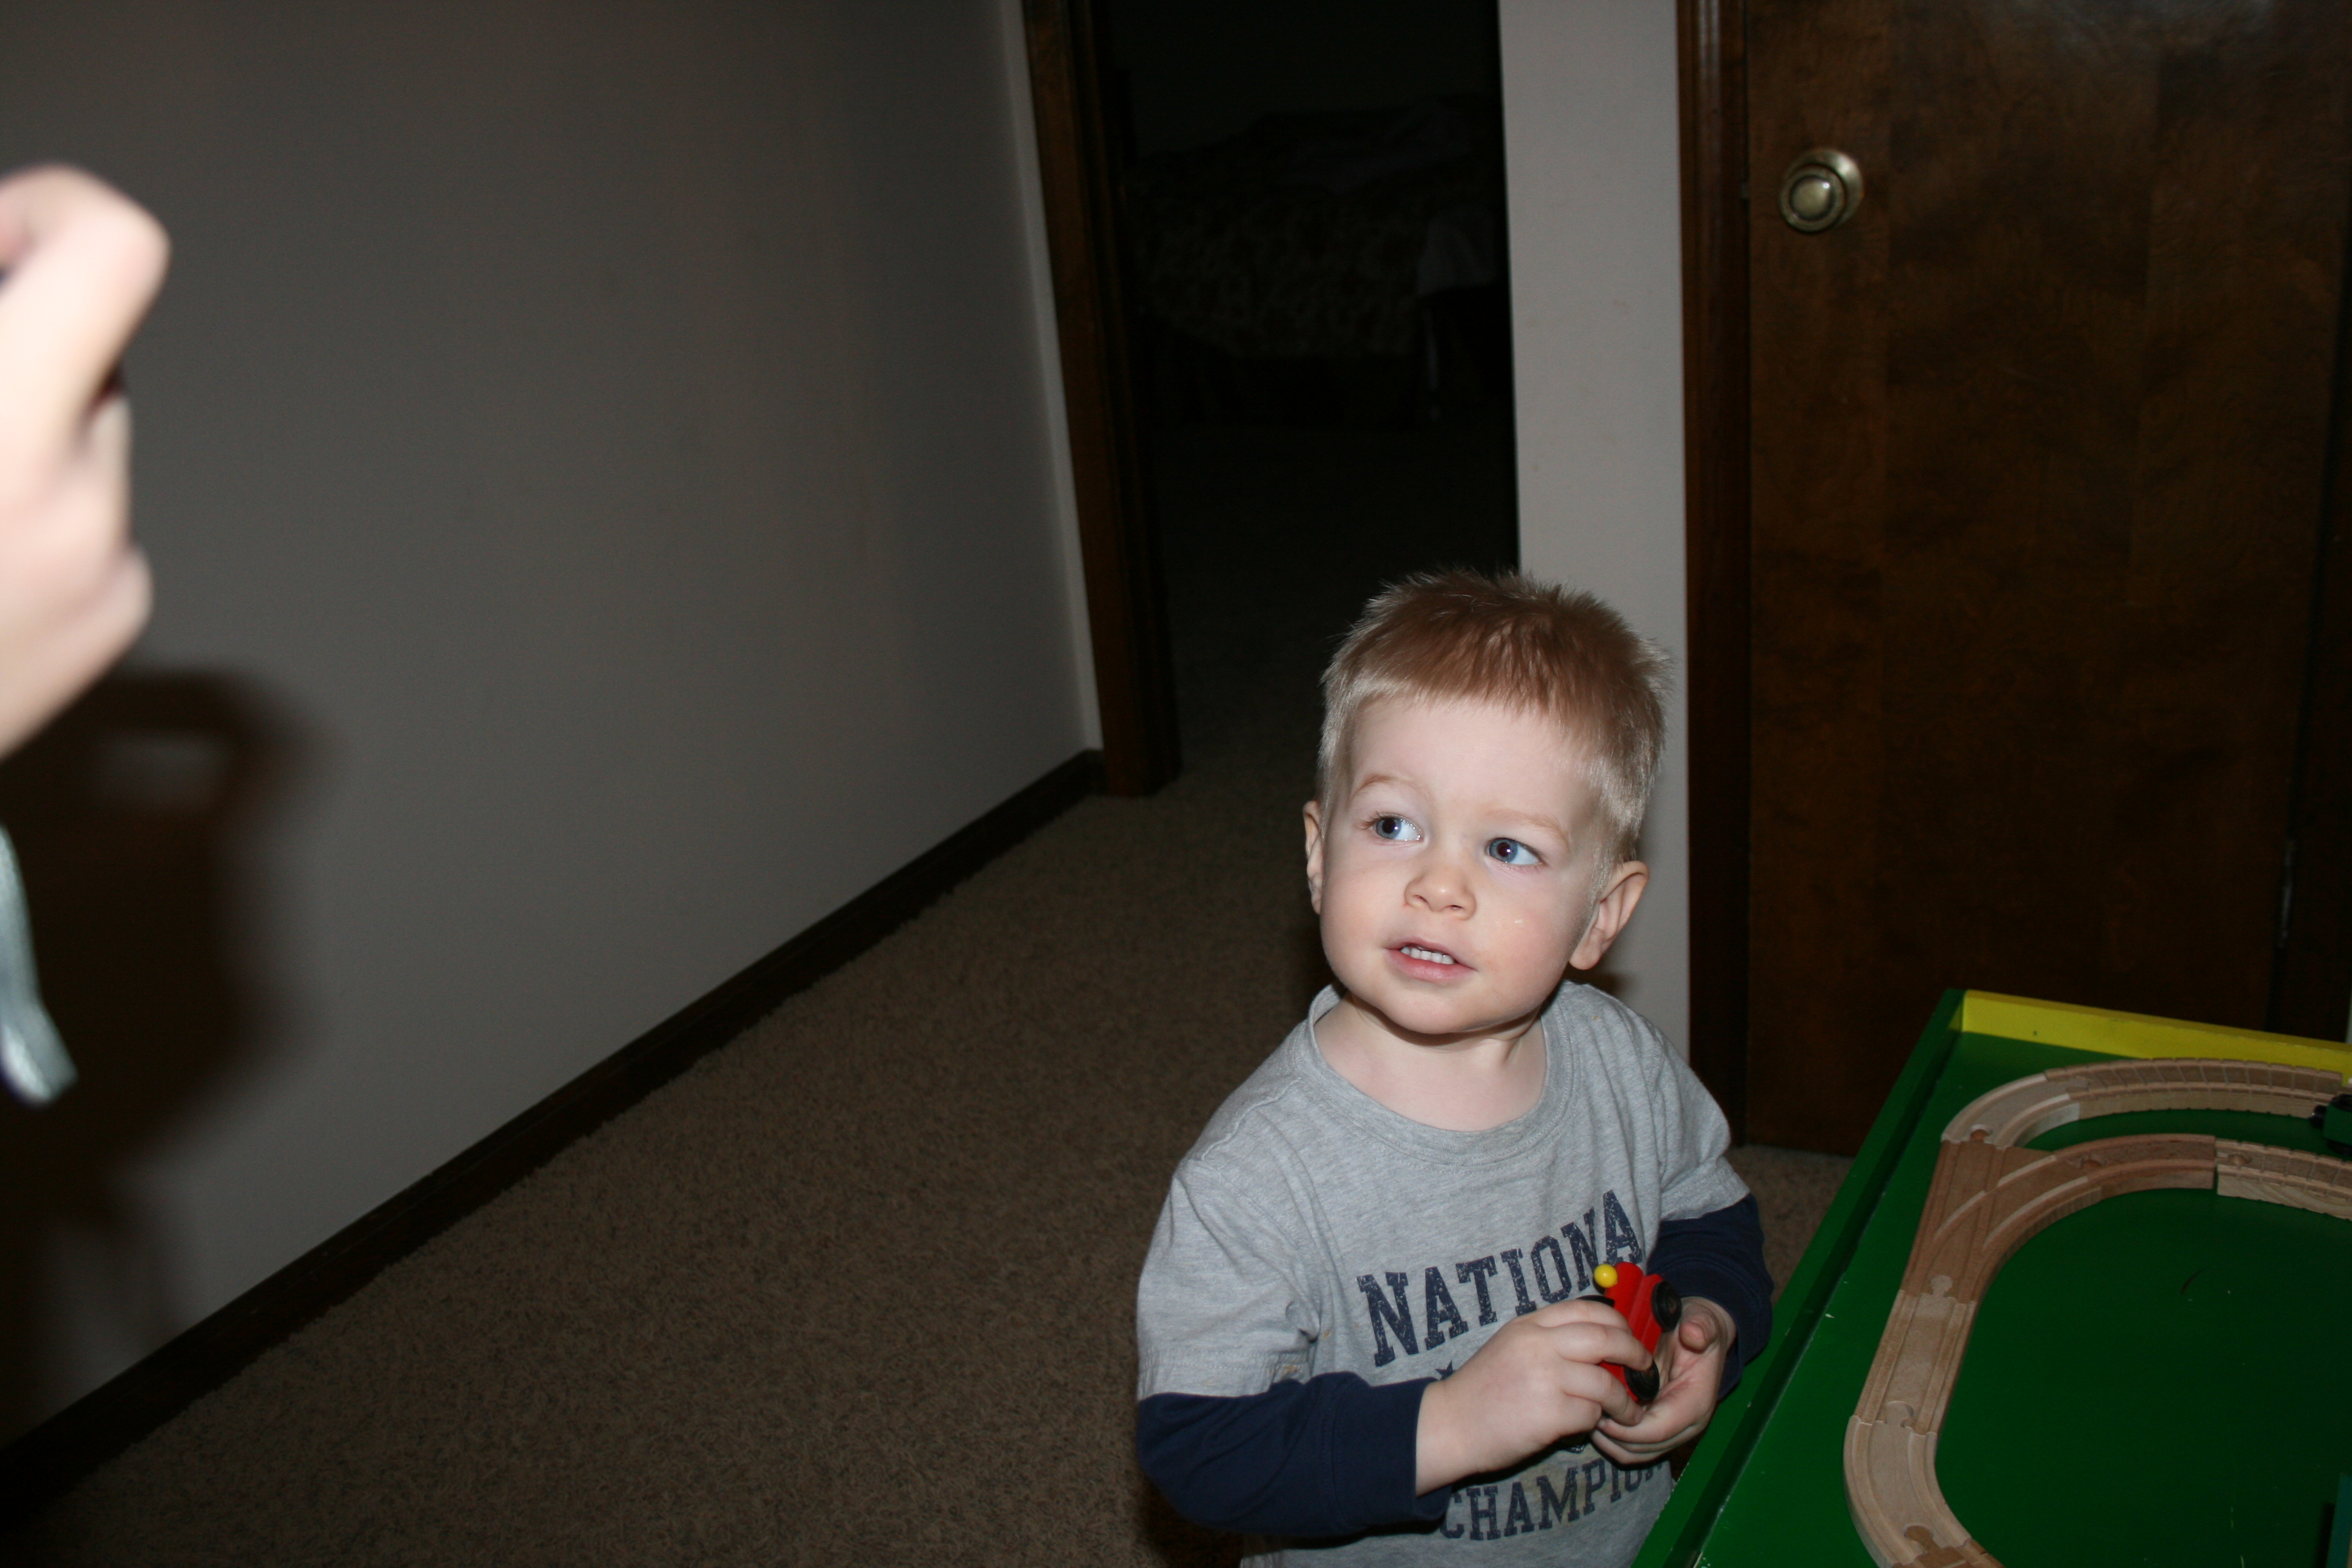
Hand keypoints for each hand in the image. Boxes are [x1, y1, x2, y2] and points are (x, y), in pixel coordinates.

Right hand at [0, 165, 167, 756]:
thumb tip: (3, 244)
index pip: (113, 254)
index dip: (44, 215)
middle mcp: (69, 497)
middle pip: (91, 340)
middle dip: (11, 331)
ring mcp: (107, 566)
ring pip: (87, 426)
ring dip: (16, 418)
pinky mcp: (118, 614)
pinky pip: (93, 508)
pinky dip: (30, 498)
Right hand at [1414, 1300, 1649, 1492]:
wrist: (1451, 1423)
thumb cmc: (1484, 1388)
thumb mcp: (1512, 1345)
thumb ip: (1549, 1338)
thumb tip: (1602, 1342)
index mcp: (1529, 1324)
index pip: (1588, 1309)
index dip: (1619, 1323)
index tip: (1630, 1338)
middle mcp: (1538, 1345)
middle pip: (1607, 1339)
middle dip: (1635, 1354)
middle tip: (1644, 1369)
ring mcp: (1544, 1378)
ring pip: (1606, 1383)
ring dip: (1624, 1401)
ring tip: (1627, 1411)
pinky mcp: (1549, 1414)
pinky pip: (1591, 1415)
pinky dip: (1596, 1422)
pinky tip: (1590, 1425)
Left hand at [1590, 1296, 1735, 1465]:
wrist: (1699, 1334)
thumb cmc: (1695, 1329)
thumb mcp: (1700, 1322)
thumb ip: (1699, 1329)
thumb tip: (1693, 1334)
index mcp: (1695, 1403)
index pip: (1658, 1430)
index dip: (1627, 1428)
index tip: (1601, 1415)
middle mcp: (1687, 1424)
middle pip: (1645, 1448)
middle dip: (1614, 1437)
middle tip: (1586, 1415)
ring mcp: (1673, 1430)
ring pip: (1638, 1453)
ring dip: (1612, 1442)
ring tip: (1588, 1419)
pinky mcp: (1660, 1428)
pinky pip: (1635, 1448)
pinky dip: (1614, 1441)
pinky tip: (1596, 1421)